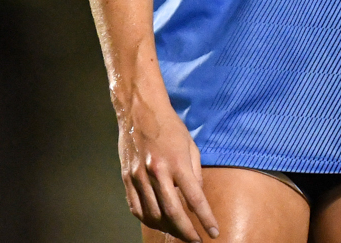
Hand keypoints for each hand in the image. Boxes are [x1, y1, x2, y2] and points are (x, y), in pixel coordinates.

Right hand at [114, 89, 218, 239]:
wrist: (140, 110)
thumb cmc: (170, 127)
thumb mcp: (190, 146)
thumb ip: (195, 174)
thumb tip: (196, 199)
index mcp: (177, 162)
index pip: (194, 198)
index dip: (205, 219)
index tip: (213, 232)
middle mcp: (157, 171)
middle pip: (172, 212)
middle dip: (186, 231)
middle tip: (196, 241)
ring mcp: (139, 176)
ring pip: (152, 214)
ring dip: (167, 228)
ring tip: (178, 232)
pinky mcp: (127, 178)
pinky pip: (136, 207)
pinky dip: (148, 219)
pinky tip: (157, 222)